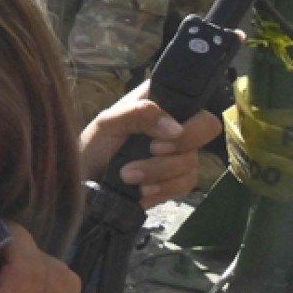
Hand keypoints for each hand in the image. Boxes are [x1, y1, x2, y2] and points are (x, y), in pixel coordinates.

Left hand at [79, 80, 226, 208]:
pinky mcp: (178, 179)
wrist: (86, 180)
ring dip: (158, 173)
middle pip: (207, 129)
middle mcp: (176, 123)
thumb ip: (138, 114)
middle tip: (150, 152)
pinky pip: (185, 185)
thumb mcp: (107, 122)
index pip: (195, 100)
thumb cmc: (94, 144)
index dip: (188, 120)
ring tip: (128, 176)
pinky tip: (141, 191)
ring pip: (192, 162)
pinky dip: (162, 190)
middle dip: (177, 146)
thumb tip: (175, 128)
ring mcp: (180, 152)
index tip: (162, 137)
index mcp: (160, 102)